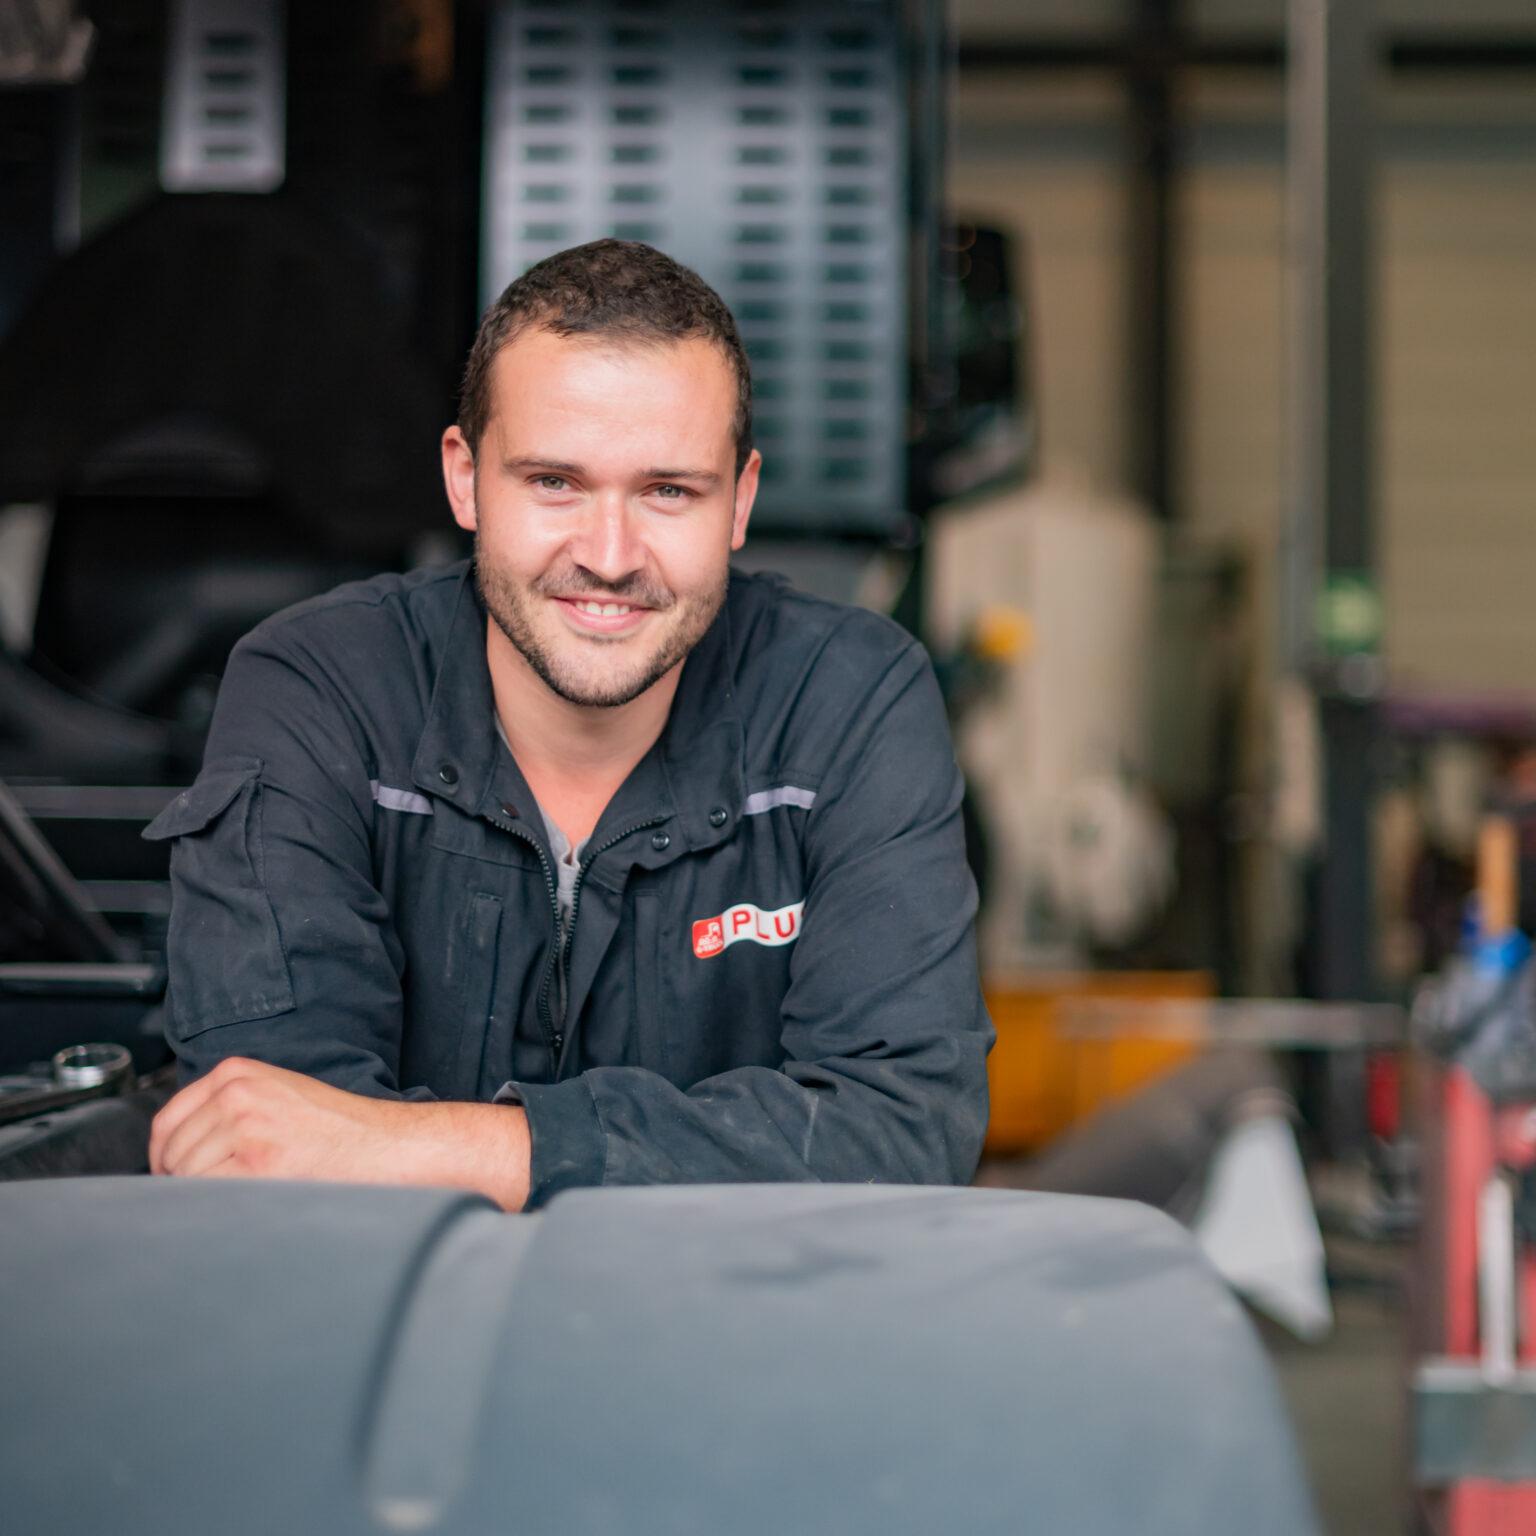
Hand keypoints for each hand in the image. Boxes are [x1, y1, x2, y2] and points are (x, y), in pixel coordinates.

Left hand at [149, 1056, 530, 1209]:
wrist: (390, 1146)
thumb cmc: (341, 1130)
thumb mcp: (279, 1096)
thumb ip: (230, 1108)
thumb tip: (174, 1155)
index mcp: (238, 1073)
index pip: (168, 1121)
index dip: (166, 1158)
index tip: (176, 1179)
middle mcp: (237, 1093)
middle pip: (173, 1154)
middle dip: (186, 1183)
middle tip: (223, 1197)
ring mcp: (245, 1126)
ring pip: (185, 1179)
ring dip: (206, 1199)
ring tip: (247, 1199)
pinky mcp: (257, 1162)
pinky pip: (208, 1196)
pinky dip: (219, 1210)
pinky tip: (251, 1206)